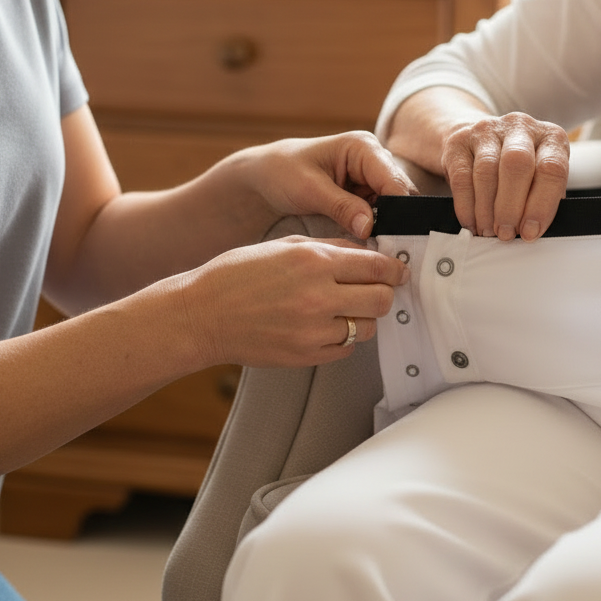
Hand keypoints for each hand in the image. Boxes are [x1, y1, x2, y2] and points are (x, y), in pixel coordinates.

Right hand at [182, 235, 409, 368]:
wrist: (202, 315)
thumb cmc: (238, 274)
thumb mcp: (284, 245)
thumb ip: (329, 248)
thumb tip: (366, 251)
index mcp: (313, 261)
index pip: (377, 267)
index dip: (394, 269)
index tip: (397, 271)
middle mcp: (318, 296)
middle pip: (381, 299)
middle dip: (383, 293)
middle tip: (375, 290)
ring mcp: (313, 330)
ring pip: (367, 327)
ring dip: (362, 317)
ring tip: (342, 308)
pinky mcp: (306, 355)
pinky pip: (345, 349)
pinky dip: (342, 337)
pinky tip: (323, 325)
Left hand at [245, 132, 416, 238]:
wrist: (266, 177)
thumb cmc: (282, 173)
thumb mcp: (308, 189)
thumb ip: (341, 206)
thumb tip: (370, 227)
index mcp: (363, 147)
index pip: (392, 181)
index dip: (398, 211)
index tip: (395, 241)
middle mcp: (375, 159)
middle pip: (400, 195)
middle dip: (397, 222)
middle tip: (393, 252)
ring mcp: (372, 178)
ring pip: (396, 208)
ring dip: (390, 229)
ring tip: (385, 253)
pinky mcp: (368, 195)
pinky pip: (383, 215)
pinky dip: (381, 231)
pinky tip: (377, 247)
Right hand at [441, 112, 569, 239]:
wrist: (478, 142)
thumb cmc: (516, 168)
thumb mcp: (539, 178)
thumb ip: (541, 200)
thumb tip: (532, 231)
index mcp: (551, 137)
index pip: (552, 169)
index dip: (541, 205)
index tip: (530, 232)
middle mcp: (521, 127)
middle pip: (517, 165)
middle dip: (511, 207)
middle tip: (506, 233)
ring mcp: (488, 130)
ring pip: (487, 172)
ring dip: (487, 210)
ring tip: (489, 231)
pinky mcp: (459, 141)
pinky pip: (462, 177)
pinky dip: (466, 206)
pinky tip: (472, 221)